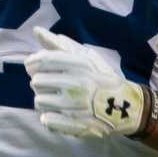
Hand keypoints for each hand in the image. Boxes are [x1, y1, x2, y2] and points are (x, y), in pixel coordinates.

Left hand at [24, 26, 148, 138]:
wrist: (125, 107)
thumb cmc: (101, 77)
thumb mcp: (86, 56)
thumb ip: (59, 44)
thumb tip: (36, 30)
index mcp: (80, 65)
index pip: (43, 60)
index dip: (33, 63)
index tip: (33, 66)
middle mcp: (78, 84)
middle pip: (37, 81)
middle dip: (40, 82)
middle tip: (51, 84)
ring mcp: (76, 106)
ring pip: (39, 101)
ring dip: (44, 100)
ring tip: (55, 99)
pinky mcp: (74, 125)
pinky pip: (46, 120)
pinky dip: (48, 117)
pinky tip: (56, 113)